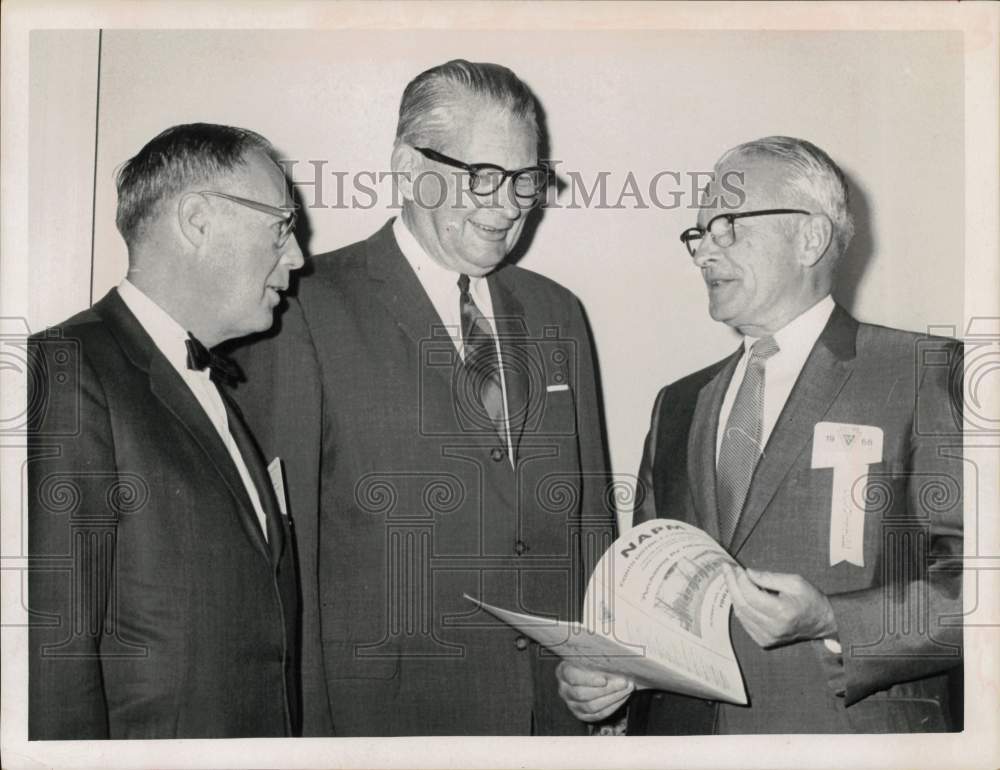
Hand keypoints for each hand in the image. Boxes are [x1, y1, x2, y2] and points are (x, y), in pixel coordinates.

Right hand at [556, 661, 634, 721]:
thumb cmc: (586, 661)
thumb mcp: (587, 655)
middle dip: (607, 689)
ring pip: (591, 707)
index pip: (572, 677)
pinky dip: (612, 707)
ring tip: (627, 689)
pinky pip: (597, 715)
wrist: (584, 673)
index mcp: (563, 672)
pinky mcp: (581, 714)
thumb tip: (615, 660)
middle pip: (583, 694)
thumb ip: (597, 658)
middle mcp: (564, 689)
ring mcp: (572, 704)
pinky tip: (622, 698)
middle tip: (624, 683)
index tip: (604, 679)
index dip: (588, 679)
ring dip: (612, 698)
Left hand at [722, 564, 837, 648]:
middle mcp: (773, 628)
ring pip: (741, 614)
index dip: (741, 580)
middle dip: (732, 584)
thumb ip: (769, 577)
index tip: (737, 568)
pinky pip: (745, 622)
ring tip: (733, 579)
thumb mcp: (794, 581)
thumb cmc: (810, 599)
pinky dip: (741, 607)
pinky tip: (741, 595)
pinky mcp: (765, 642)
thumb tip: (747, 573)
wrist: (822, 622)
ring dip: (734, 595)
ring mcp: (768, 638)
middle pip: (742, 605)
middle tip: (727, 569)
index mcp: (782, 612)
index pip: (751, 595)